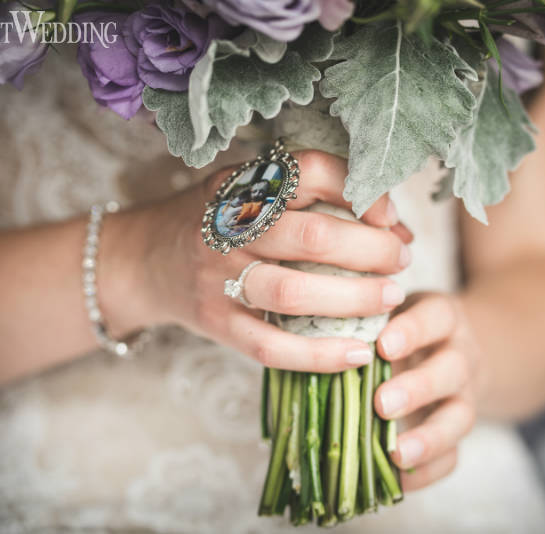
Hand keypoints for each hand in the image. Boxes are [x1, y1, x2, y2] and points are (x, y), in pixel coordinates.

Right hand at [133, 150, 413, 371]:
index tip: (388, 214)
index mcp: (243, 185)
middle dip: (371, 250)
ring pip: (293, 294)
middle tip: (400, 260)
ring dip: (354, 299)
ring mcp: (219, 279)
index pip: (308, 172)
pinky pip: (271, 347)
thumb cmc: (217, 221)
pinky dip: (319, 356)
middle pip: (312, 237)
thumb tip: (394, 227)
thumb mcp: (250, 190)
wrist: (144, 259)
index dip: (358, 190)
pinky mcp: (217, 323)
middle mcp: (229, 229)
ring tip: (390, 297)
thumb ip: (312, 199)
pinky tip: (358, 355)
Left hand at [373, 292, 483, 490]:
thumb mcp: (388, 312)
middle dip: (418, 388)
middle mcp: (461, 354)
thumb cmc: (400, 327)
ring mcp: (465, 394)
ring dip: (429, 437)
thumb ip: (361, 323)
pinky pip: (454, 455)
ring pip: (460, 416)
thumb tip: (309, 342)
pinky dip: (429, 470)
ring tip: (396, 452)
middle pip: (452, 369)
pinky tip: (399, 479)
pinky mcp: (458, 429)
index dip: (413, 331)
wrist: (448, 346)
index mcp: (442, 317)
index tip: (382, 346)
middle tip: (382, 403)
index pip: (436, 317)